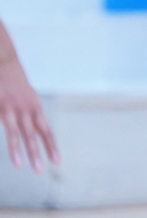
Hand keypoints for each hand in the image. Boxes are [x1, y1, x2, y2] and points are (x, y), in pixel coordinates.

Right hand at [0, 55, 57, 172]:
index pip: (46, 129)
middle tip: (43, 170)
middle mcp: (27, 108)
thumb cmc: (13, 79)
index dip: (51, 145)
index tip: (57, 161)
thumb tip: (31, 127)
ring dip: (20, 151)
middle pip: (35, 133)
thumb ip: (27, 112)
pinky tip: (12, 155)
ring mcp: (12, 107)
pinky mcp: (1, 106)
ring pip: (18, 133)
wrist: (4, 59)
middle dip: (39, 152)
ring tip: (24, 167)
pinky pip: (5, 127)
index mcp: (35, 106)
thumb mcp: (24, 96)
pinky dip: (9, 142)